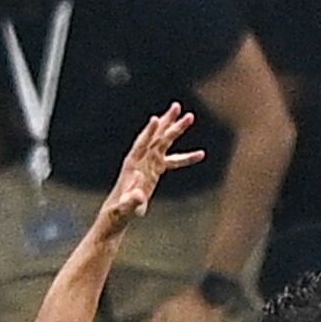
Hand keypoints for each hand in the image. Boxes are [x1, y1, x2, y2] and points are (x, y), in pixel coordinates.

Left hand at [97, 105, 203, 233]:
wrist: (118, 214)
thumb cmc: (118, 213)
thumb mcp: (124, 209)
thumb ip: (131, 202)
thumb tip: (139, 195)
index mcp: (131, 166)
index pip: (141, 145)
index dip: (149, 132)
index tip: (155, 119)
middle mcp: (140, 161)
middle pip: (155, 138)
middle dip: (167, 123)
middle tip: (177, 107)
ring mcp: (148, 164)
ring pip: (164, 143)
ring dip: (175, 129)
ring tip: (189, 116)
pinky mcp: (155, 171)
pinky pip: (173, 161)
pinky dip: (186, 157)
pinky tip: (201, 154)